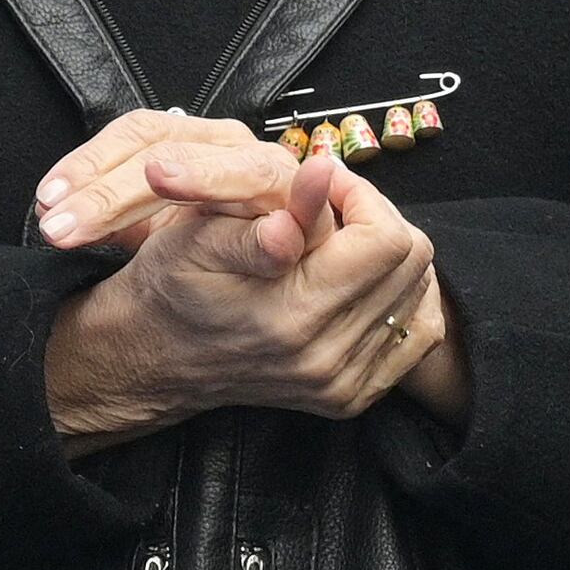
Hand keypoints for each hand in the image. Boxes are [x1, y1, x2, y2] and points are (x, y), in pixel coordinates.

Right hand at [36, 117, 450, 443]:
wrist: (152, 357)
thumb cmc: (172, 287)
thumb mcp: (201, 232)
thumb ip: (272, 205)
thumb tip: (320, 174)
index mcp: (294, 313)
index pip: (385, 237)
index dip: (360, 195)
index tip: (324, 183)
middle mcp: (326, 356)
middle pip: (412, 262)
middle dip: (376, 220)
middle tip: (330, 211)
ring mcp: (342, 382)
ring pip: (418, 293)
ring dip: (385, 258)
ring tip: (336, 247)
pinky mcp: (350, 395)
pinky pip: (416, 335)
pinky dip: (397, 300)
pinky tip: (358, 284)